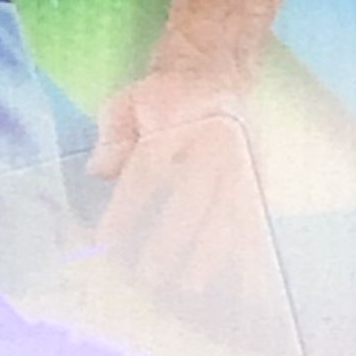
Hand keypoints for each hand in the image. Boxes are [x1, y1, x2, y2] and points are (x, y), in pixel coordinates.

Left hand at [89, 60, 259, 291]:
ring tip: (193, 287)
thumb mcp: (126, 103)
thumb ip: (112, 137)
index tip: (107, 243)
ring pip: (229, 211)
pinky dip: (249, 248)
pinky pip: (254, 215)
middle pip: (192, 198)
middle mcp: (210, 145)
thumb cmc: (160, 97)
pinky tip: (243, 280)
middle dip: (172, 240)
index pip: (145, 174)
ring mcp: (239, 161)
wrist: (213, 68)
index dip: (125, 210)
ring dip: (212, 252)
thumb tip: (98, 170)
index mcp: (172, 126)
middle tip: (152, 275)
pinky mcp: (257, 173)